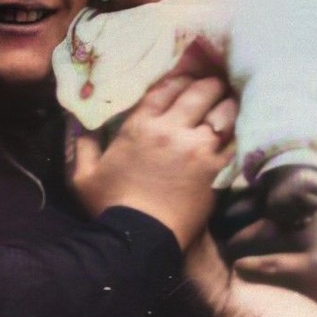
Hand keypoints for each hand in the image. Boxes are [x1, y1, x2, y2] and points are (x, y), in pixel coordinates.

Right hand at [69, 43, 237, 250]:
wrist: (139, 240)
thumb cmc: (110, 207)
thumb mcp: (83, 175)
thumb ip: (81, 144)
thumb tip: (77, 122)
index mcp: (140, 126)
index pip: (167, 87)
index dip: (181, 76)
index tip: (188, 76)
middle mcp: (172, 129)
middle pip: (201, 91)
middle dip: (210, 84)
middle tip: (214, 85)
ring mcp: (198, 148)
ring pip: (224, 111)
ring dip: (228, 103)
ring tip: (230, 103)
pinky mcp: (217, 169)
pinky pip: (236, 139)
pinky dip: (239, 130)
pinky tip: (239, 128)